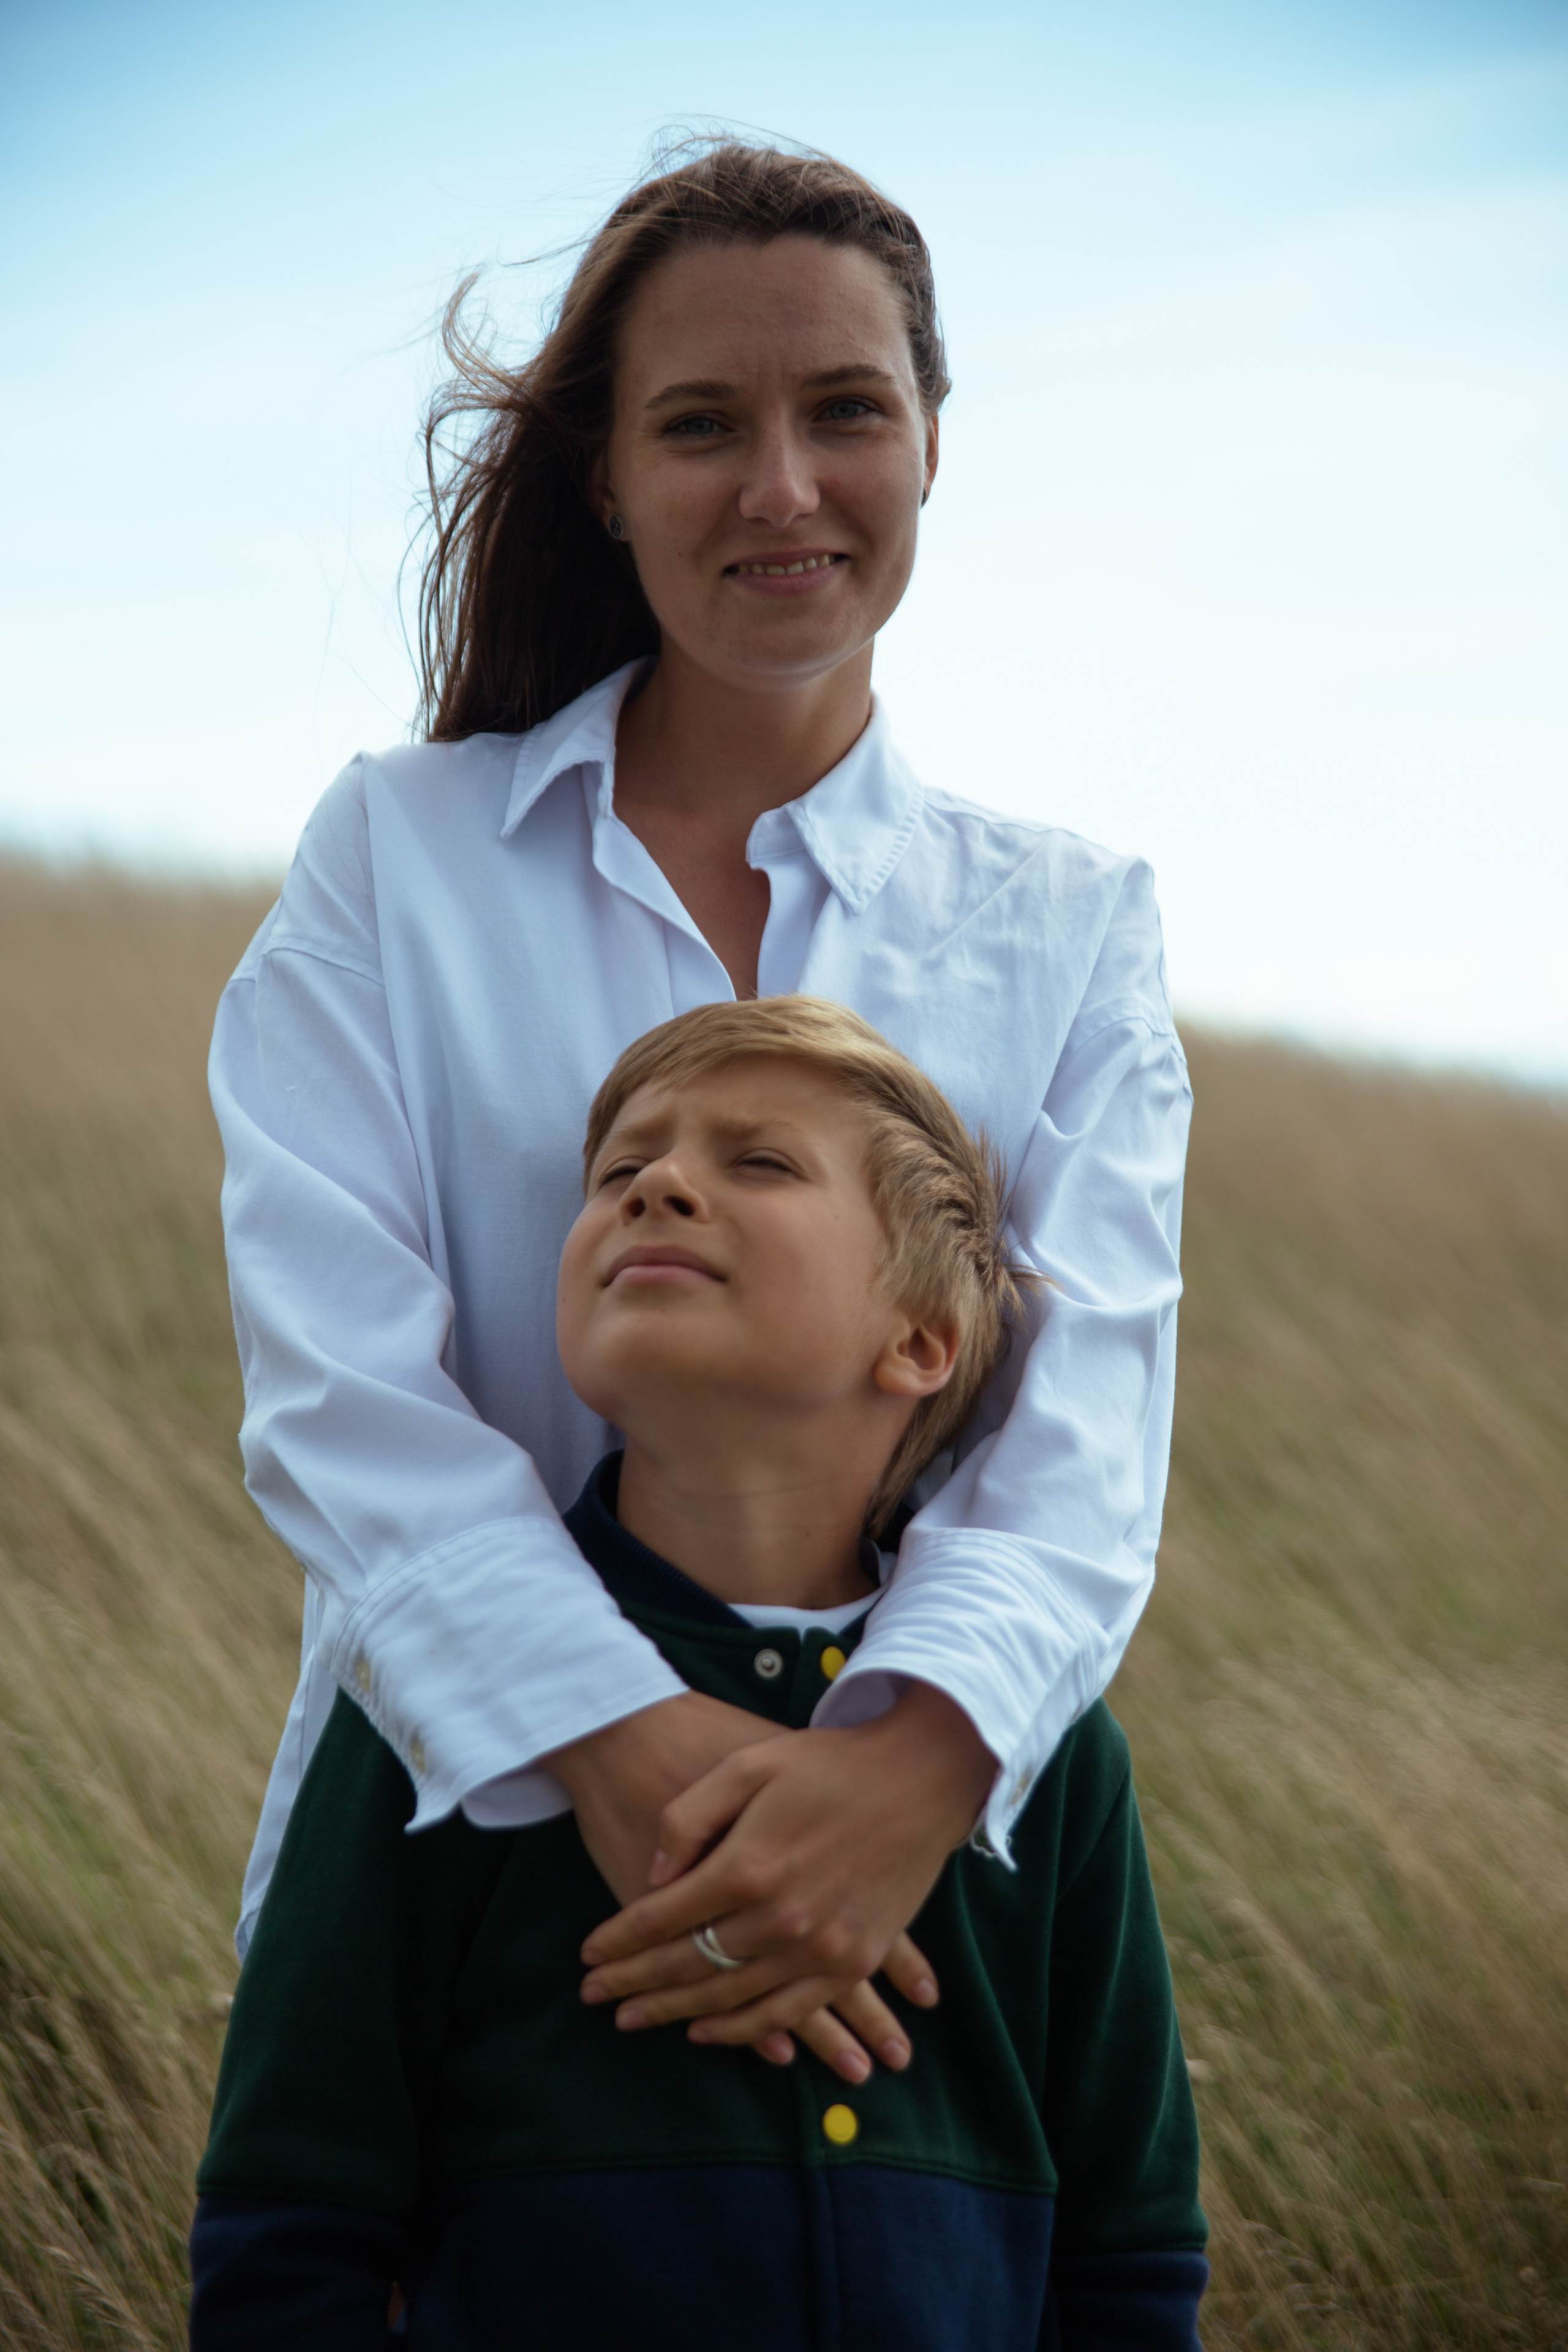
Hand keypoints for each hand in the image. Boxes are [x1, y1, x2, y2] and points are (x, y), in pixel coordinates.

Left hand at [577, 1681, 995, 2060]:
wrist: (919, 1776)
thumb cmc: (828, 1763)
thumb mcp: (748, 1765)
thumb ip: (689, 1819)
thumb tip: (653, 1879)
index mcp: (748, 1866)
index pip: (662, 1919)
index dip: (619, 1940)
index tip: (588, 1954)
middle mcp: (780, 1918)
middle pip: (689, 1965)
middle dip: (635, 1984)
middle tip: (596, 1997)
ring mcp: (820, 1947)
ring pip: (731, 2000)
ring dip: (677, 2014)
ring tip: (635, 2020)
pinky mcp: (852, 1959)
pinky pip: (788, 2013)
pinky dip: (745, 2032)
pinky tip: (709, 2034)